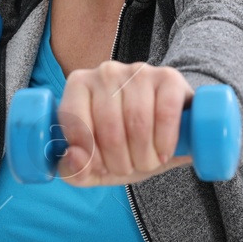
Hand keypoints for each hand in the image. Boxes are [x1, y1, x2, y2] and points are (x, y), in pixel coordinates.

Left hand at [55, 62, 195, 186]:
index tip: (102, 168)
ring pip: (138, 122)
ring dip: (144, 156)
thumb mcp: (94, 167)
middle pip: (109, 127)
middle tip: (128, 168)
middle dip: (120, 162)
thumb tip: (73, 156)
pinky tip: (164, 152)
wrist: (168, 131)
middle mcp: (106, 72)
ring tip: (147, 162)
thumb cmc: (124, 146)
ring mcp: (138, 71)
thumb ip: (74, 170)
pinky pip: (165, 113)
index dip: (89, 155)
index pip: (75, 122)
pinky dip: (165, 141)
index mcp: (79, 85)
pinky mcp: (169, 77)